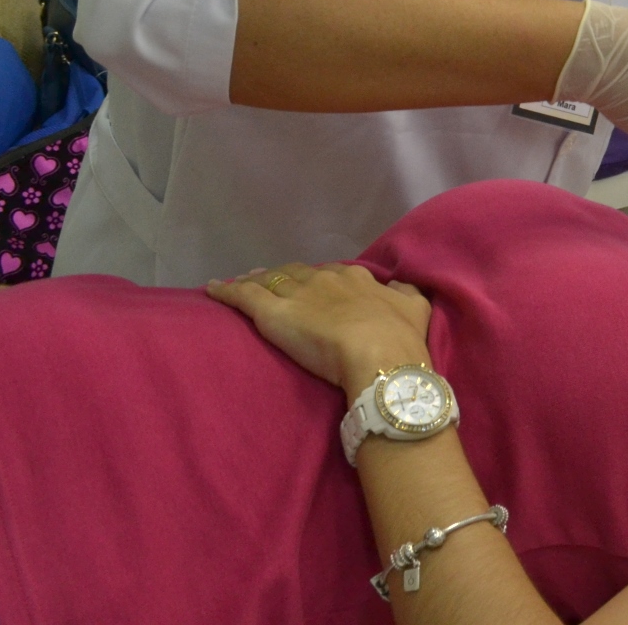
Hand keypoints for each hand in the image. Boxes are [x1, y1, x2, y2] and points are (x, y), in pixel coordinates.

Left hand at [207, 263, 432, 393]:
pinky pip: (243, 297)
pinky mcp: (272, 313)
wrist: (381, 355)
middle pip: (297, 273)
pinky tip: (212, 289)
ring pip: (269, 280)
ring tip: (244, 280)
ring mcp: (297, 294)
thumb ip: (406, 293)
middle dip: (284, 275)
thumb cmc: (399, 337)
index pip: (330, 273)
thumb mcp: (415, 308)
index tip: (311, 284)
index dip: (317, 278)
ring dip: (255, 279)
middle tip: (271, 279)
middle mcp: (324, 279)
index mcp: (356, 279)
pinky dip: (226, 291)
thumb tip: (399, 285)